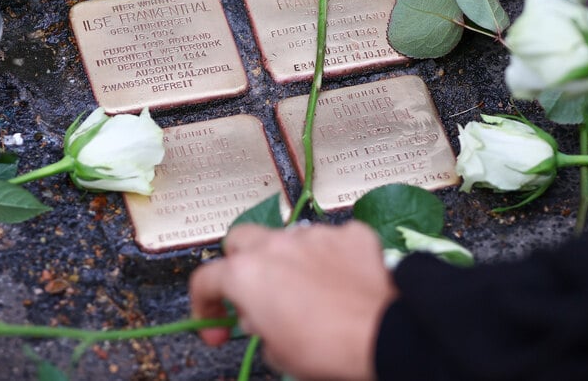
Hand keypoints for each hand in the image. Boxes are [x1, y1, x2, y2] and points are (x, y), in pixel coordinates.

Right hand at [188, 221, 395, 380]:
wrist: (383, 334)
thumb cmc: (327, 348)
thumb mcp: (277, 352)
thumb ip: (260, 328)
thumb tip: (264, 319)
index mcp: (247, 274)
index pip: (206, 279)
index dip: (204, 305)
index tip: (216, 326)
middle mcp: (275, 245)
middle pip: (240, 240)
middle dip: (240, 263)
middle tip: (254, 293)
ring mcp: (313, 234)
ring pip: (288, 239)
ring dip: (288, 261)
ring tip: (308, 292)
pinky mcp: (349, 235)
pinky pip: (331, 241)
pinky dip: (330, 259)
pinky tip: (341, 282)